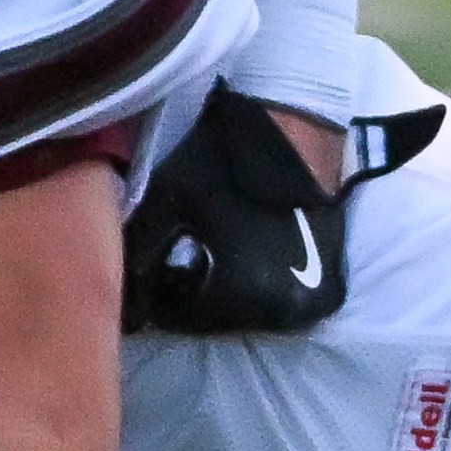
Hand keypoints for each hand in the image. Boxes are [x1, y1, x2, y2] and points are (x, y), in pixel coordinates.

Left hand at [124, 85, 347, 332]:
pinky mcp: (329, 290)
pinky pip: (274, 300)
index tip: (138, 277)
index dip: (150, 296)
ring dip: (217, 295)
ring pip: (243, 313)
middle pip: (212, 320)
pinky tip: (233, 258)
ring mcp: (310, 305)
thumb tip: (120, 282)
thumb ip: (142, 246)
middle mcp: (280, 313)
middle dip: (184, 297)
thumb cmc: (224, 161)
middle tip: (164, 268)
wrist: (293, 130)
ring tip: (196, 261)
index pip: (176, 317)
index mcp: (240, 296)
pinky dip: (250, 287)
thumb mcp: (169, 198)